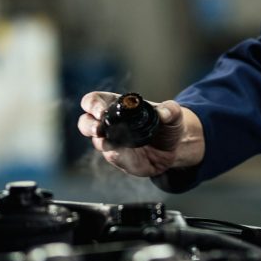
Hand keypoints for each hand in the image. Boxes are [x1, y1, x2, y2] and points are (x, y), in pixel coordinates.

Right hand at [78, 92, 204, 176]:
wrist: (175, 146)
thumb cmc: (168, 124)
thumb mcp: (173, 113)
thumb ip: (170, 110)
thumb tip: (164, 112)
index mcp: (116, 106)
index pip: (93, 101)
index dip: (92, 105)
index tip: (101, 112)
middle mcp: (109, 124)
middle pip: (85, 123)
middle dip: (88, 126)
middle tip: (98, 130)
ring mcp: (112, 142)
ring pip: (99, 144)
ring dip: (108, 145)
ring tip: (122, 146)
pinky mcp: (120, 159)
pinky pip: (117, 160)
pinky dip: (125, 159)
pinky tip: (136, 158)